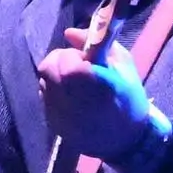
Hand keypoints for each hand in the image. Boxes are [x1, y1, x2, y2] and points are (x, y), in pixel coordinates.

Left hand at [35, 27, 161, 161]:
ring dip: (56, 78)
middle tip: (76, 68)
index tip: (84, 59)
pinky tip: (72, 100)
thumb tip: (69, 33)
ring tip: (75, 85)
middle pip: (48, 68)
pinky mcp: (53, 124)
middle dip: (60, 62)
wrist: (127, 139)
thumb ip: (95, 43)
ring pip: (44, 82)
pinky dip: (55, 94)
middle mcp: (72, 98)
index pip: (64, 59)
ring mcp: (60, 113)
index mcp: (93, 82)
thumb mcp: (123, 63)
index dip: (71, 55)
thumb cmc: (129, 97)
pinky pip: (45, 99)